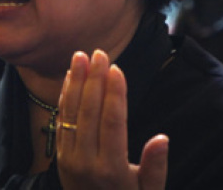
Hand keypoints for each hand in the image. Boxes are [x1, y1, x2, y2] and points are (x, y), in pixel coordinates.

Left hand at [57, 50, 168, 189]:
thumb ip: (155, 168)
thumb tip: (162, 138)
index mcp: (111, 170)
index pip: (112, 123)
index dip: (114, 94)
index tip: (116, 68)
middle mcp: (86, 162)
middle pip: (89, 112)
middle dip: (93, 79)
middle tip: (98, 52)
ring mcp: (69, 158)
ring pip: (71, 113)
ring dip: (75, 82)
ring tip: (79, 56)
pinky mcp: (59, 155)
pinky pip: (61, 120)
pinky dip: (65, 97)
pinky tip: (69, 78)